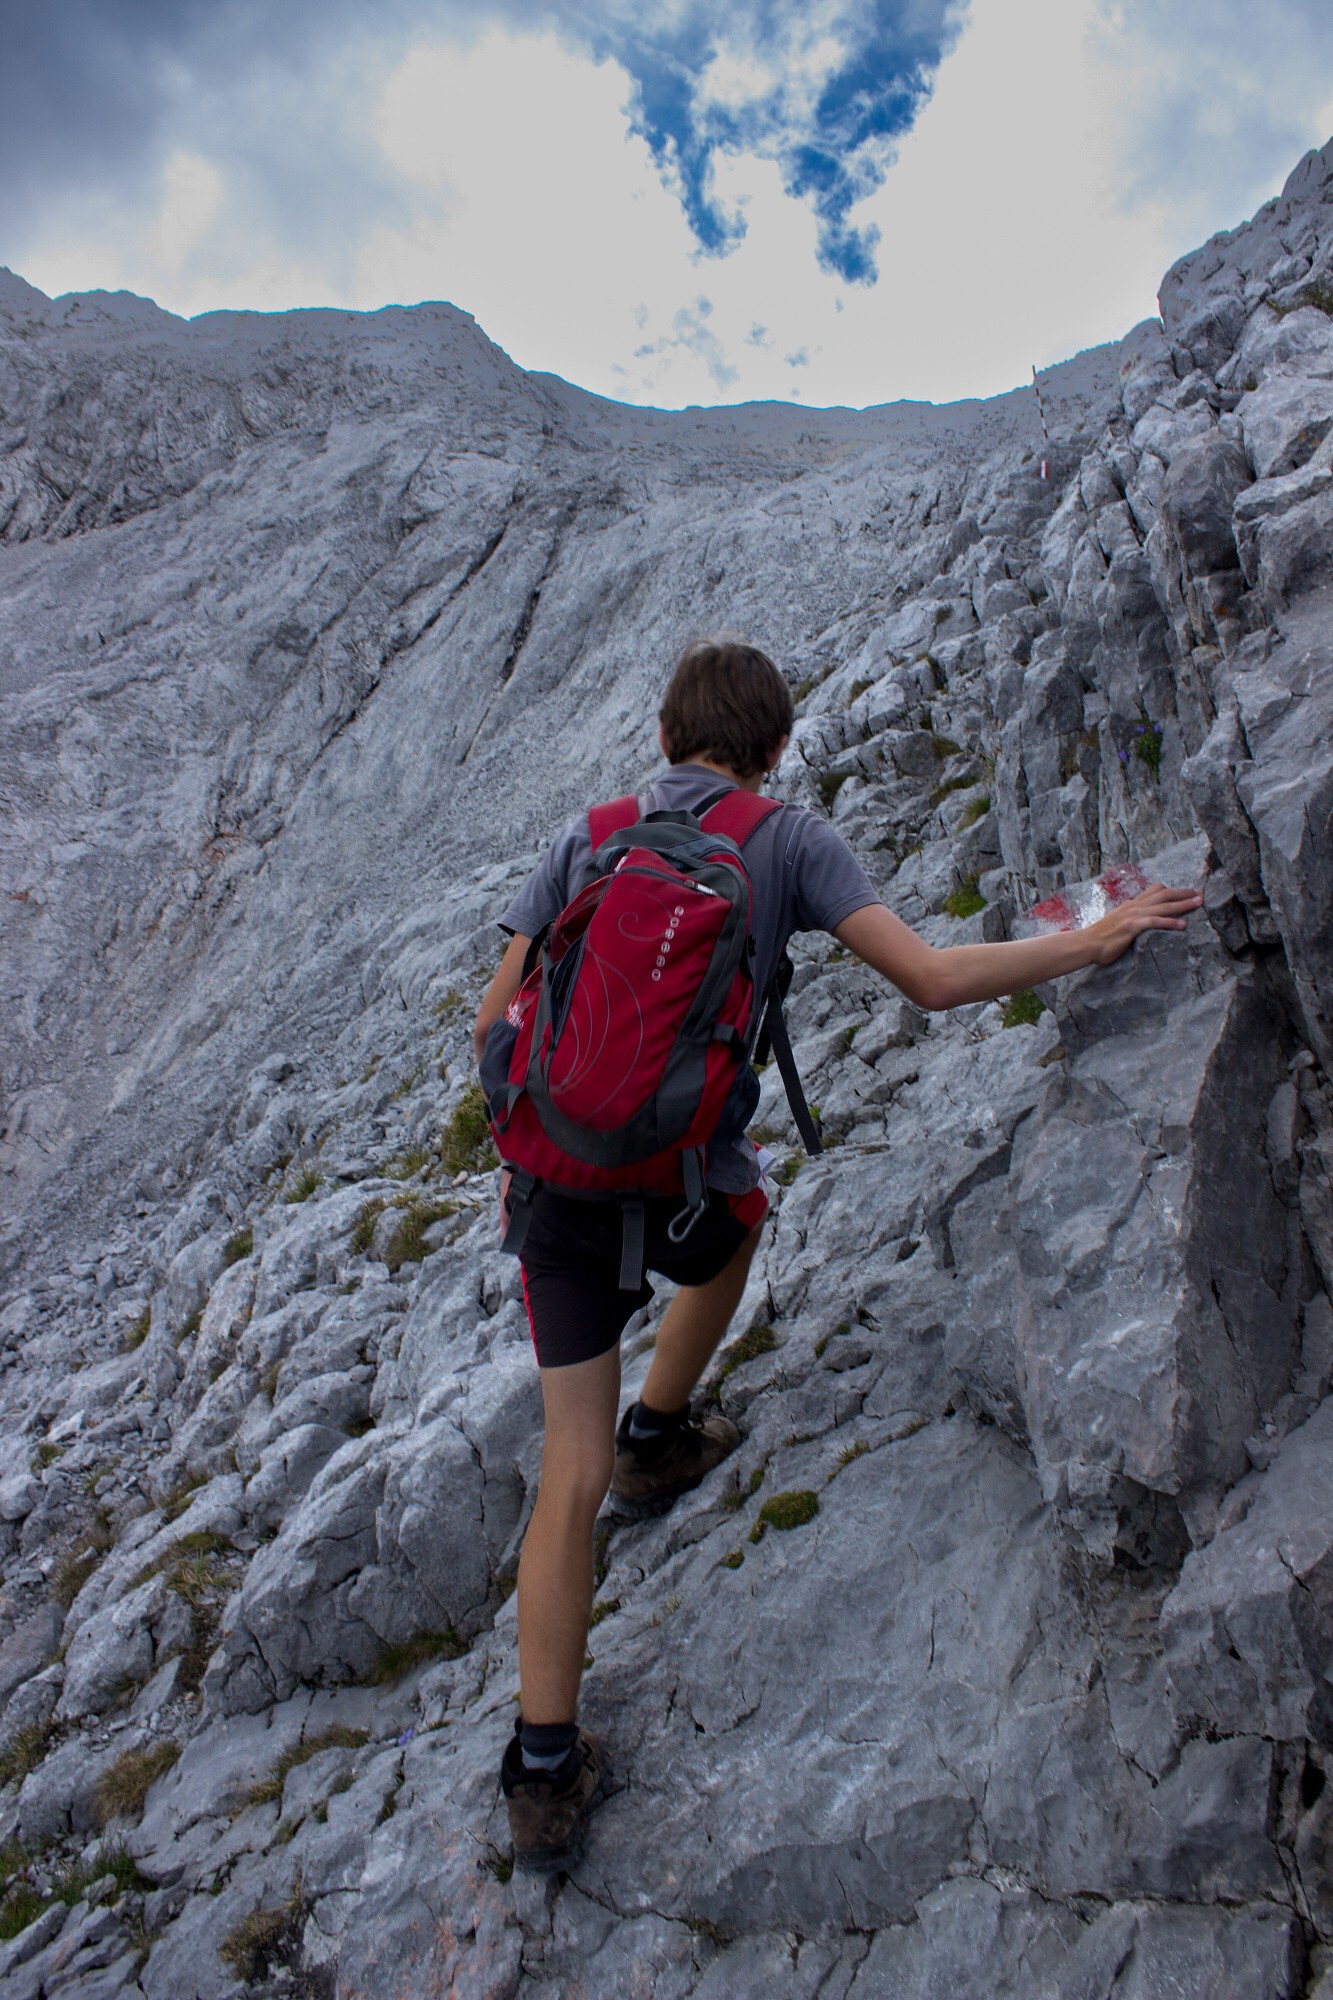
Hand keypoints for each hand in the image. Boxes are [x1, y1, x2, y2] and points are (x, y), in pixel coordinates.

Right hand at [1088, 883, 1203, 965]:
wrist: (1087, 943)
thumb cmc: (1100, 937)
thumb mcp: (1116, 922)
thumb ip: (1129, 918)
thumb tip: (1139, 920)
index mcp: (1131, 905)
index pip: (1154, 891)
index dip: (1172, 890)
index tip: (1186, 891)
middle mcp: (1134, 906)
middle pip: (1164, 895)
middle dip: (1183, 893)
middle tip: (1200, 893)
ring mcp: (1133, 915)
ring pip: (1163, 906)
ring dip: (1182, 904)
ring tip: (1198, 903)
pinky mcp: (1132, 926)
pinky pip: (1155, 922)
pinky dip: (1170, 922)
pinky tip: (1183, 924)